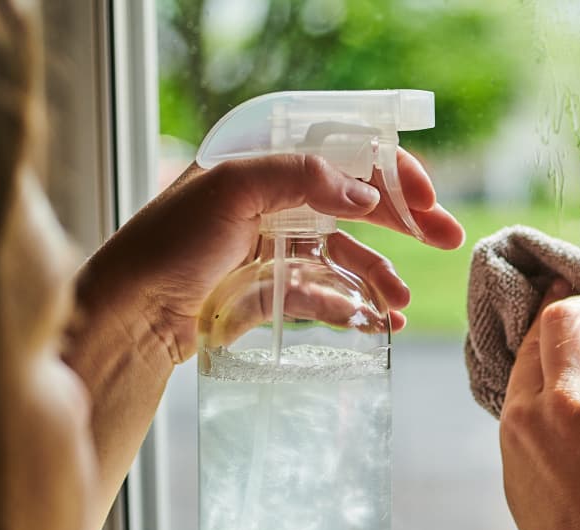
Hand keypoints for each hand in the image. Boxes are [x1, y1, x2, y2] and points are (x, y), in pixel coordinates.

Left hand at [78, 148, 464, 364]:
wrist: (130, 317)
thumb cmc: (168, 244)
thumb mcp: (230, 189)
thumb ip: (300, 177)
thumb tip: (365, 194)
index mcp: (261, 164)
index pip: (340, 154)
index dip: (388, 170)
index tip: (425, 195)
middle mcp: (271, 202)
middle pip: (354, 204)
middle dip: (404, 221)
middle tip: (449, 237)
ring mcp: (273, 249)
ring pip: (346, 256)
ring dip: (381, 275)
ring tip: (402, 303)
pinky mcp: (269, 293)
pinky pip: (326, 296)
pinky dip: (355, 308)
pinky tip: (378, 324)